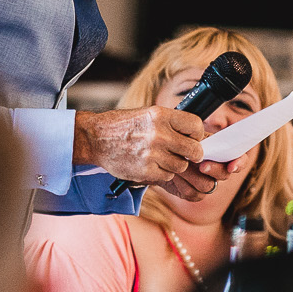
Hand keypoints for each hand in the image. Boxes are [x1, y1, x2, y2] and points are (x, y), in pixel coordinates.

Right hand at [74, 107, 224, 199]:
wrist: (96, 138)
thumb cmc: (123, 126)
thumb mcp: (148, 114)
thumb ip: (171, 123)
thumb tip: (197, 136)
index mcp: (161, 115)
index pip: (196, 126)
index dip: (197, 134)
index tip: (191, 138)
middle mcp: (159, 134)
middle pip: (194, 150)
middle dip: (192, 154)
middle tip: (184, 153)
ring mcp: (152, 154)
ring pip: (181, 166)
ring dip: (174, 165)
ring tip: (160, 157)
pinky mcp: (146, 171)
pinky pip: (167, 177)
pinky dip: (162, 173)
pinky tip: (150, 165)